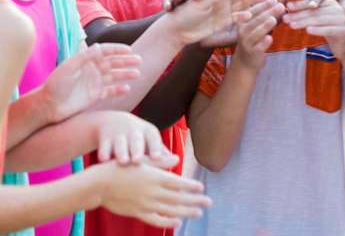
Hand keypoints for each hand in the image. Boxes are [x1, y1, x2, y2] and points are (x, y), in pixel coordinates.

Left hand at [42, 43, 140, 122]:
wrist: (48, 106)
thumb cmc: (55, 85)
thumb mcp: (68, 68)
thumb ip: (84, 57)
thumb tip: (99, 47)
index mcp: (86, 60)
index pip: (105, 52)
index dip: (118, 50)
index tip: (130, 50)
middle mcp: (92, 70)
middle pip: (113, 63)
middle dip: (126, 61)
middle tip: (139, 61)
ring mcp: (95, 83)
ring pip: (114, 76)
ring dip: (126, 74)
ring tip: (137, 74)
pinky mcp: (95, 95)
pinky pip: (110, 91)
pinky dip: (119, 89)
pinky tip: (127, 88)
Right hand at [93, 110, 171, 164]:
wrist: (113, 122)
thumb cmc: (138, 137)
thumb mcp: (149, 139)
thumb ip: (160, 150)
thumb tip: (176, 161)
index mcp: (148, 132)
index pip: (153, 139)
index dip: (155, 147)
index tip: (157, 158)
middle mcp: (134, 131)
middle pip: (136, 140)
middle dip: (137, 149)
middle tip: (138, 160)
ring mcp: (119, 133)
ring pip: (120, 143)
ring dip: (121, 151)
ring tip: (122, 162)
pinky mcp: (105, 137)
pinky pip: (104, 145)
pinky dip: (104, 152)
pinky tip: (104, 161)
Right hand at [96, 158, 210, 228]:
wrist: (100, 184)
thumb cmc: (121, 167)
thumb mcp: (142, 161)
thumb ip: (160, 161)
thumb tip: (177, 159)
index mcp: (154, 178)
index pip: (178, 184)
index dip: (190, 187)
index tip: (202, 188)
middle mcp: (152, 193)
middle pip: (178, 199)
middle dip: (195, 201)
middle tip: (209, 202)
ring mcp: (145, 204)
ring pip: (170, 210)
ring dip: (186, 212)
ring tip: (198, 212)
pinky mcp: (138, 213)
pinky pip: (156, 219)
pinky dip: (168, 222)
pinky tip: (178, 222)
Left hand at [165, 0, 270, 46]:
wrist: (176, 30)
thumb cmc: (185, 13)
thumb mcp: (201, 2)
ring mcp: (224, 10)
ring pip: (243, 4)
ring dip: (255, 3)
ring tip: (269, 2)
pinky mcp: (222, 21)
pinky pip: (237, 17)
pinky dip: (245, 16)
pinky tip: (252, 17)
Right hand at [234, 0, 283, 70]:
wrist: (247, 61)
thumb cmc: (256, 38)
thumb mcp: (261, 25)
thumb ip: (270, 14)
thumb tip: (283, 0)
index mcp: (243, 21)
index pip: (253, 10)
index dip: (263, 3)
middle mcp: (242, 30)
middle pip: (256, 19)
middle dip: (268, 11)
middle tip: (280, 5)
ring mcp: (246, 42)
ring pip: (256, 32)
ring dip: (265, 26)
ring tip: (274, 19)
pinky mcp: (252, 52)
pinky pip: (258, 47)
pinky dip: (264, 42)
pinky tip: (269, 38)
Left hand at [282, 0, 344, 61]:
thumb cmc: (329, 32)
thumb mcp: (319, 20)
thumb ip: (309, 13)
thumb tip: (288, 7)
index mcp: (332, 3)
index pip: (314, 2)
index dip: (300, 4)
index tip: (287, 6)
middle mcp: (339, 9)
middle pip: (315, 10)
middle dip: (299, 14)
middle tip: (285, 17)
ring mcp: (343, 19)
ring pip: (320, 19)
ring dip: (304, 22)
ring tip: (291, 25)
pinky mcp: (344, 31)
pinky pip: (328, 30)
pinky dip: (317, 30)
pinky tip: (307, 31)